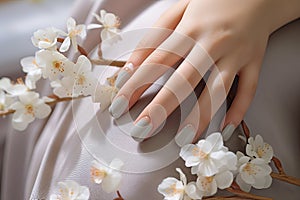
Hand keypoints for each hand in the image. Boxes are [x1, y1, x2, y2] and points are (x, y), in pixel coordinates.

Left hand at [108, 0, 299, 145]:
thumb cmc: (213, 2)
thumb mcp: (180, 10)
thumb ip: (156, 35)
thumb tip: (134, 63)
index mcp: (190, 29)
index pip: (156, 61)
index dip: (135, 84)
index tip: (120, 104)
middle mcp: (212, 44)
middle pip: (183, 80)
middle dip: (160, 107)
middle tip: (142, 128)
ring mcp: (235, 54)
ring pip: (217, 90)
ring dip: (200, 116)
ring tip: (183, 138)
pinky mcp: (254, 61)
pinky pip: (248, 89)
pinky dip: (239, 110)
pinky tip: (225, 127)